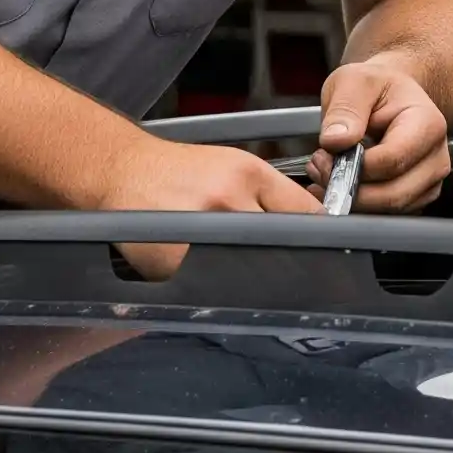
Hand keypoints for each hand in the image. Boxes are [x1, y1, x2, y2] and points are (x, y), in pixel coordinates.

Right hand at [97, 132, 320, 277]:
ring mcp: (200, 233)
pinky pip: (214, 286)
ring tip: (240, 267)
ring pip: (251, 271)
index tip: (326, 248)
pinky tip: (210, 273)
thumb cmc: (182, 171)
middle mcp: (227, 200)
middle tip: (286, 268)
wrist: (126, 172)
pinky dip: (219, 287)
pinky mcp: (174, 264)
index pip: (305, 212)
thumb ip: (275, 195)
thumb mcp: (236, 166)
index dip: (320, 234)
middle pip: (282, 245)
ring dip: (254, 277)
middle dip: (288, 259)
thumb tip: (317, 225)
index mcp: (248, 174)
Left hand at [308, 57, 450, 211]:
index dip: (354, 166)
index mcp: (428, 124)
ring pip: (388, 210)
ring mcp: (428, 182)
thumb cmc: (377, 87)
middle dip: (349, 188)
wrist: (391, 95)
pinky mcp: (415, 198)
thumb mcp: (354, 81)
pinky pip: (386, 215)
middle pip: (393, 194)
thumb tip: (336, 141)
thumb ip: (345, 108)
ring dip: (351, 199)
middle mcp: (436, 157)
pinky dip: (358, 207)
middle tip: (319, 167)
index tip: (325, 155)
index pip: (392, 160)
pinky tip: (337, 185)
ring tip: (326, 172)